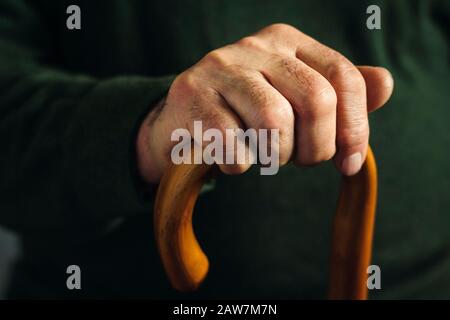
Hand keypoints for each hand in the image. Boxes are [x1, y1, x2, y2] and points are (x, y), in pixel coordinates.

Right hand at [137, 23, 393, 182]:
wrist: (183, 122)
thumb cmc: (246, 114)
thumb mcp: (294, 99)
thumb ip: (337, 93)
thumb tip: (386, 83)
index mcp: (287, 41)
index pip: (342, 77)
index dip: (355, 128)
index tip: (348, 164)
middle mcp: (255, 45)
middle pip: (316, 99)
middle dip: (316, 147)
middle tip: (301, 162)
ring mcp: (220, 67)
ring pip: (275, 121)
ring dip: (277, 156)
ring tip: (264, 157)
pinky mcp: (191, 95)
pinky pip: (235, 144)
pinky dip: (240, 164)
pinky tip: (232, 159)